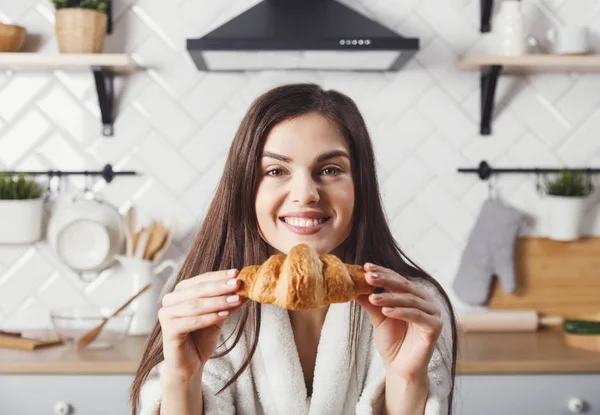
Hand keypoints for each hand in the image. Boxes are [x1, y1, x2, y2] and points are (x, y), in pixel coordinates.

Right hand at [158, 269, 247, 381]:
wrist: (190, 364)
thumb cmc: (202, 337)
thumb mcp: (220, 315)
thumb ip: (229, 301)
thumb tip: (248, 287)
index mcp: (181, 291)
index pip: (202, 279)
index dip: (219, 276)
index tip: (237, 273)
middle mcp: (170, 300)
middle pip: (198, 290)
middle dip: (220, 286)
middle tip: (238, 284)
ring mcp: (167, 315)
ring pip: (195, 305)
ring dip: (218, 301)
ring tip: (236, 300)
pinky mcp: (168, 330)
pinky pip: (191, 321)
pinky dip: (209, 317)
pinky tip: (224, 315)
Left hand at [355, 263, 442, 379]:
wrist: (400, 367)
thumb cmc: (392, 341)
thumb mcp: (378, 317)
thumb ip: (370, 301)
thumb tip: (354, 285)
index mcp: (415, 295)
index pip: (397, 279)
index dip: (382, 272)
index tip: (365, 267)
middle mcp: (426, 301)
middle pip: (404, 286)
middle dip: (385, 280)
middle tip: (368, 277)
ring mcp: (433, 313)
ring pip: (410, 300)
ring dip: (389, 298)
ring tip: (372, 298)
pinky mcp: (435, 327)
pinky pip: (417, 316)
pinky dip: (401, 312)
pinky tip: (386, 311)